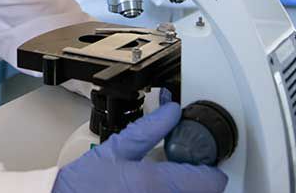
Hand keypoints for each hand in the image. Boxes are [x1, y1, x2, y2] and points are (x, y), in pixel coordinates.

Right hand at [52, 103, 227, 192]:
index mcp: (157, 183)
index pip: (210, 181)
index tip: (205, 162)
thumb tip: (172, 111)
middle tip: (187, 170)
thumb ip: (149, 128)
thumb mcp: (117, 148)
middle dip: (200, 180)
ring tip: (168, 180)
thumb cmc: (84, 183)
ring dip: (186, 189)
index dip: (211, 169)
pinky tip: (155, 189)